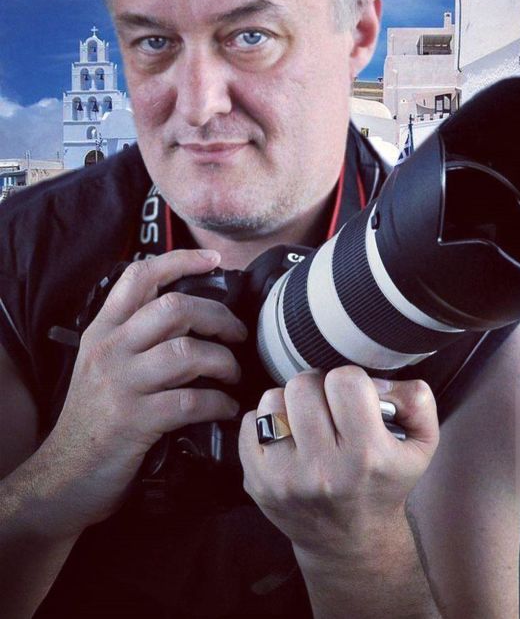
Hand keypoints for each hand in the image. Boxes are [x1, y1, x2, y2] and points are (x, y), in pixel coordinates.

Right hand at [37, 250, 245, 537]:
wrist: (64, 476)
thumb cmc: (95, 417)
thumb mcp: (103, 363)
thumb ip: (136, 334)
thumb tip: (193, 312)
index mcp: (103, 330)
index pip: (139, 276)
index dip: (180, 260)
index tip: (215, 260)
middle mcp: (110, 349)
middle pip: (174, 308)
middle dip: (218, 316)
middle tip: (238, 333)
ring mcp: (121, 384)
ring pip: (187, 352)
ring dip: (223, 361)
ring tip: (234, 373)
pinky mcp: (134, 421)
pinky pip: (190, 402)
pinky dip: (219, 402)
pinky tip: (226, 407)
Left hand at [238, 366, 438, 562]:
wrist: (351, 541)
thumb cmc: (383, 482)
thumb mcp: (421, 444)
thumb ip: (417, 400)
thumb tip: (380, 381)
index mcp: (366, 455)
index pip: (345, 381)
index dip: (351, 380)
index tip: (354, 397)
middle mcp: (323, 469)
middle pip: (303, 385)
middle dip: (317, 386)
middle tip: (327, 405)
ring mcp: (285, 478)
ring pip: (272, 400)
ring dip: (289, 403)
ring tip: (306, 421)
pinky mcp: (258, 482)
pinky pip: (250, 423)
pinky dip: (267, 421)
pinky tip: (288, 437)